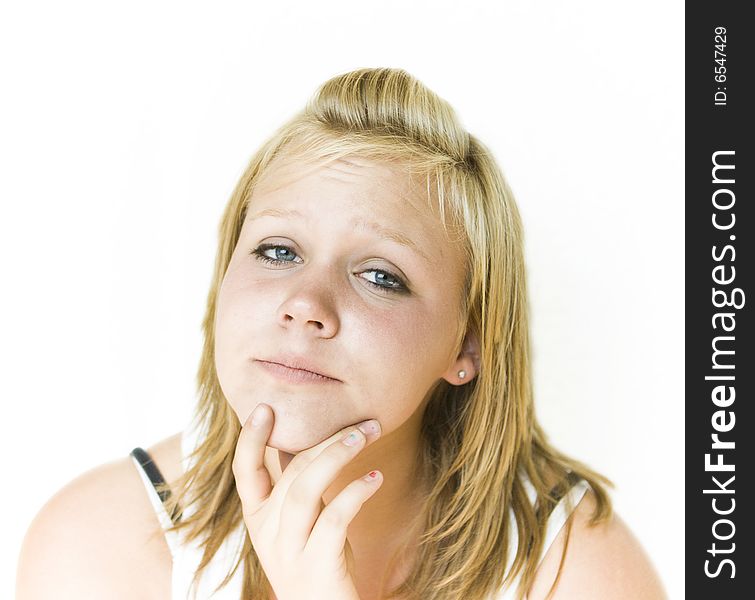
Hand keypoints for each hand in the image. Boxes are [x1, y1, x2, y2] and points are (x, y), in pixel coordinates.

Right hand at [232, 403, 382, 599]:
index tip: (265, 406)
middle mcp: (267, 533)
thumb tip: (301, 442)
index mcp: (258, 518)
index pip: (244, 472)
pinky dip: (355, 493)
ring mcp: (289, 550)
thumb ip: (295, 487)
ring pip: (304, 490)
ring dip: (336, 457)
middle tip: (362, 422)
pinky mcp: (316, 566)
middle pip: (290, 472)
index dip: (250, 438)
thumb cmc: (318, 562)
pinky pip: (333, 519)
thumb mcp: (299, 523)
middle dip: (326, 439)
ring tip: (365, 436)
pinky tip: (375, 479)